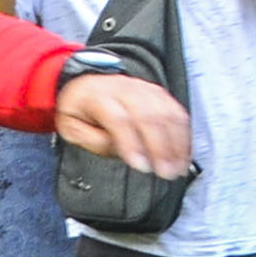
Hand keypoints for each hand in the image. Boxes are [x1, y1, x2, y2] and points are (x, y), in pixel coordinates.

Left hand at [51, 70, 192, 179]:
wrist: (87, 83)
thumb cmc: (80, 110)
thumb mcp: (71, 128)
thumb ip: (93, 141)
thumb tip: (120, 150)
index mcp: (97, 96)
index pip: (119, 119)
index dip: (132, 144)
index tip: (142, 167)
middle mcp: (123, 89)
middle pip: (148, 115)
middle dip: (160, 147)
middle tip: (166, 172)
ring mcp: (143, 88)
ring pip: (166, 112)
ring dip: (176, 142)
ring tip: (178, 168)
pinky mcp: (158, 93)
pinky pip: (176, 111)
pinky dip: (183, 134)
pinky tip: (184, 154)